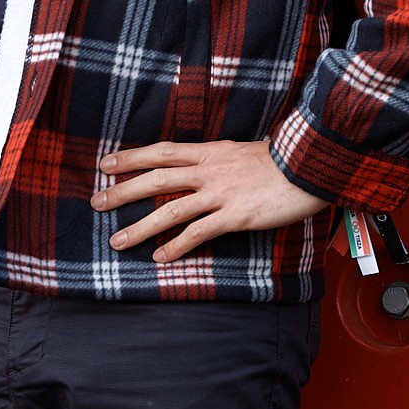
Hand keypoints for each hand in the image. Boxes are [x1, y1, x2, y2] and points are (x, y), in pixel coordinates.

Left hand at [90, 142, 332, 263]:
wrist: (312, 167)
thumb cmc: (281, 162)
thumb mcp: (242, 152)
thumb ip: (217, 160)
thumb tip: (197, 168)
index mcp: (210, 151)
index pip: (161, 151)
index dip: (131, 157)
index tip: (105, 163)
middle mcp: (210, 170)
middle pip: (156, 178)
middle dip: (123, 191)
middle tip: (96, 202)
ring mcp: (221, 193)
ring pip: (170, 210)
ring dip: (139, 227)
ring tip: (116, 242)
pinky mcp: (235, 216)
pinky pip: (198, 233)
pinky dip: (176, 246)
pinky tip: (160, 257)